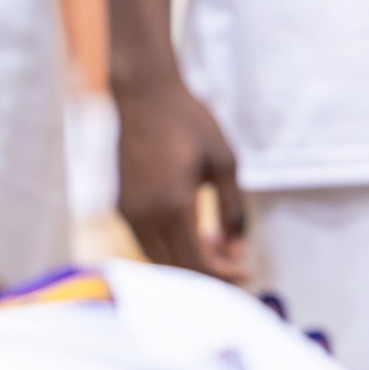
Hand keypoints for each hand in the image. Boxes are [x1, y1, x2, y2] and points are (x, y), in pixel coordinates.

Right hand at [115, 76, 247, 282]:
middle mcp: (145, 213)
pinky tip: (190, 228)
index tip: (247, 270)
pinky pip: (145, 240)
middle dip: (207, 272)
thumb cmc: (188, 121)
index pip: (199, 264)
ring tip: (213, 241)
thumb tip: (237, 248)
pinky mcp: (120, 203)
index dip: (225, 275)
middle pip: (176, 268)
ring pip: (156, 258)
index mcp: (174, 204)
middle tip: (233, 260)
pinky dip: (169, 246)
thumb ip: (234, 210)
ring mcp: (128, 210)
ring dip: (186, 261)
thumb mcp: (225, 163)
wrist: (142, 94)